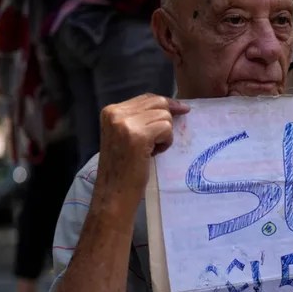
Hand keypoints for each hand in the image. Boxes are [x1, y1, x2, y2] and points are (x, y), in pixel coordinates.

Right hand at [94, 94, 189, 211]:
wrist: (113, 193)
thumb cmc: (122, 168)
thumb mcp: (125, 136)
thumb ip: (139, 119)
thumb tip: (171, 106)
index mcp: (110, 111)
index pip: (146, 98)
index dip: (166, 103)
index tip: (182, 109)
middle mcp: (116, 113)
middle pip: (158, 103)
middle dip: (167, 120)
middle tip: (161, 141)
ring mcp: (126, 124)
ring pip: (164, 116)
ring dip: (165, 135)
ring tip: (151, 151)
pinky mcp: (139, 136)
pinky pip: (167, 128)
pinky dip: (166, 142)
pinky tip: (154, 154)